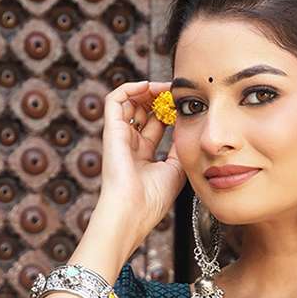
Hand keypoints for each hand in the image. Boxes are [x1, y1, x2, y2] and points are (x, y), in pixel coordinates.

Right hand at [95, 79, 185, 242]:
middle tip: (175, 92)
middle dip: (160, 98)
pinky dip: (130, 87)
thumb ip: (179, 146)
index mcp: (144, 155)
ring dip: (148, 90)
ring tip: (165, 88)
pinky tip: (148, 87)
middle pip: (143, 110)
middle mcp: (130, 144)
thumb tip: (185, 125)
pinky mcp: (111, 130)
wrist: (133, 211)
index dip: (170, 111)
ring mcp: (120, 136)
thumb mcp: (175, 169)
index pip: (156, 124)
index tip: (184, 105)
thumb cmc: (153, 198)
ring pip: (130, 101)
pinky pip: (115, 99)